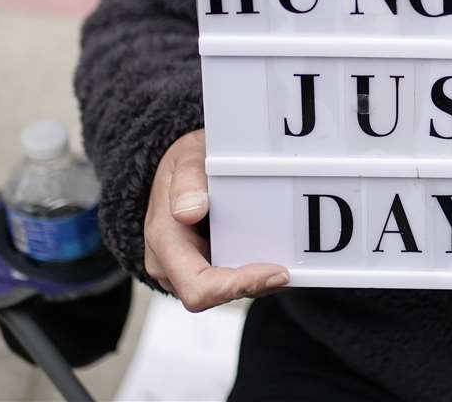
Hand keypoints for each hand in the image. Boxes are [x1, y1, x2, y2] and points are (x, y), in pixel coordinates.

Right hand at [143, 129, 289, 311]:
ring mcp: (184, 270)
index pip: (198, 286)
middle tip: (287, 268)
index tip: (275, 271)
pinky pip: (229, 280)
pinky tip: (269, 253)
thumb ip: (187, 181)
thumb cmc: (186, 162)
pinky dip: (250, 271)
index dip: (238, 286)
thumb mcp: (187, 157)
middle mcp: (169, 265)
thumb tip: (189, 212)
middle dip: (253, 284)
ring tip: (280, 255)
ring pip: (226, 291)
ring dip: (254, 279)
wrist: (182, 168)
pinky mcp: (201, 268)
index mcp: (164, 240)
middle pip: (217, 294)